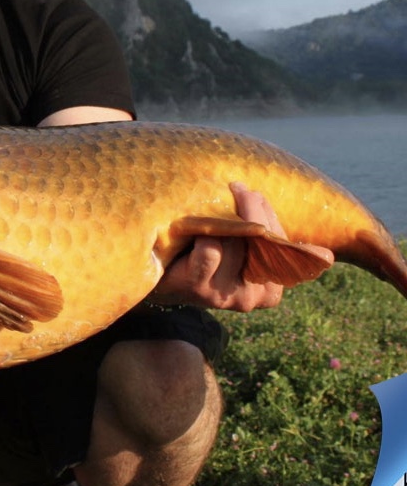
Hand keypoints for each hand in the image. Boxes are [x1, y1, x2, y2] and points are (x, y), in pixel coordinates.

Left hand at [148, 183, 331, 311]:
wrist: (158, 276)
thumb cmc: (205, 258)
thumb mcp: (245, 252)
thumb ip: (274, 244)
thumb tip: (327, 256)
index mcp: (272, 290)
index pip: (285, 245)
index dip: (269, 215)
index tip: (254, 194)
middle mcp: (255, 297)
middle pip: (264, 239)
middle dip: (252, 208)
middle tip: (238, 188)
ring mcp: (228, 295)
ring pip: (237, 242)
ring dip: (225, 218)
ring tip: (212, 203)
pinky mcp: (201, 288)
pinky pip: (212, 251)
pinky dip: (204, 234)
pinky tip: (194, 231)